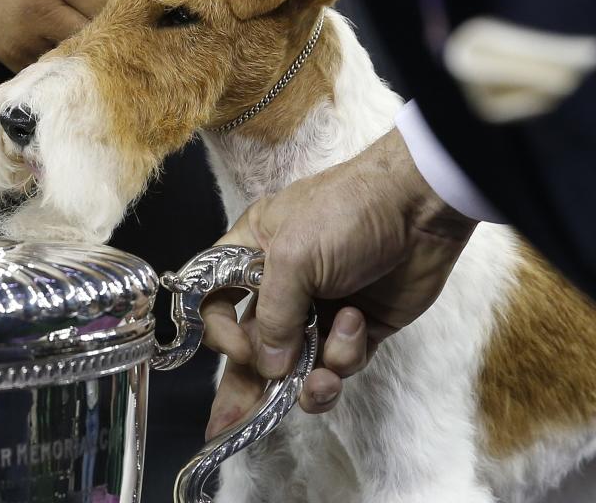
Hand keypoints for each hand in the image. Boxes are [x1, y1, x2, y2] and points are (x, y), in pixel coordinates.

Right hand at [0, 0, 166, 71]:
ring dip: (135, 42)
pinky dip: (99, 60)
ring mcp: (36, 14)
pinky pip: (77, 62)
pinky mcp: (23, 50)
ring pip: (109, 41)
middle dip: (161, 7)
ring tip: (155, 38)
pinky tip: (114, 55)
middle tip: (186, 14)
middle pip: (133, 0)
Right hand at [202, 129, 476, 437]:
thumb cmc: (344, 215)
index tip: (243, 350)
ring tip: (323, 380)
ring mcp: (319, 311)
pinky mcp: (357, 329)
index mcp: (251, 256)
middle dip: (245, 389)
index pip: (216, 304)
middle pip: (252, 348)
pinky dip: (344, 356)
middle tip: (226, 430)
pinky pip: (338, 364)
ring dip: (308, 381)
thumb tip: (270, 368)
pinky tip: (356, 326)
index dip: (222, 334)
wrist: (421, 207)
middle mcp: (280, 288)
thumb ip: (273, 316)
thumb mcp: (294, 256)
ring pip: (298, 367)